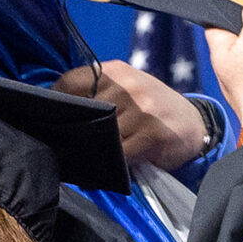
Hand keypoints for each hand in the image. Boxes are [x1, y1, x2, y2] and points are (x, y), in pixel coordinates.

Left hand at [53, 60, 207, 169]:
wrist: (195, 123)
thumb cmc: (150, 110)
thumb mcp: (126, 92)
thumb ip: (98, 95)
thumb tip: (58, 113)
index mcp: (116, 72)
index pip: (72, 81)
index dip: (55, 101)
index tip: (47, 117)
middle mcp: (128, 86)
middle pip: (84, 109)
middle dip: (73, 129)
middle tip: (65, 144)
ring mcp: (142, 108)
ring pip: (102, 134)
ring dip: (92, 150)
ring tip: (88, 158)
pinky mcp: (152, 132)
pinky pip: (120, 153)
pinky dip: (111, 164)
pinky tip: (106, 169)